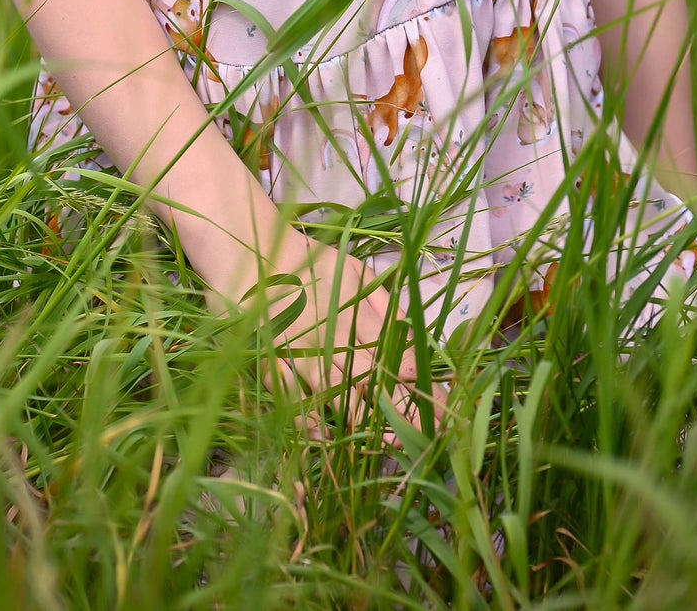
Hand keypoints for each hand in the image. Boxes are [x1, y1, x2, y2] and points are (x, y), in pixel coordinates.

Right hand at [256, 242, 444, 434]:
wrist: (252, 249)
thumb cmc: (307, 259)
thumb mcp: (354, 271)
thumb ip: (383, 304)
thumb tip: (413, 337)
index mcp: (355, 313)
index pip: (395, 354)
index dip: (419, 381)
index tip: (444, 405)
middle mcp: (331, 337)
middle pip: (372, 380)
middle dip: (403, 409)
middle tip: (431, 436)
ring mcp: (300, 353)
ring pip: (337, 394)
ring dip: (365, 422)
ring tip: (394, 446)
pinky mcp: (271, 363)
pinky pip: (290, 398)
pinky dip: (308, 420)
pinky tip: (327, 439)